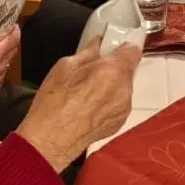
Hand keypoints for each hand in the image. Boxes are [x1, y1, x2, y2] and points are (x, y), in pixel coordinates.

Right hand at [0, 26, 20, 102]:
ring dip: (4, 56)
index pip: (14, 40)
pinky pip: (3, 73)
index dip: (15, 32)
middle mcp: (0, 66)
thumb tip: (7, 32)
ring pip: (9, 62)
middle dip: (10, 44)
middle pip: (14, 51)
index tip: (14, 28)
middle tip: (1, 40)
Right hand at [16, 42, 141, 171]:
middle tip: (92, 71)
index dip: (122, 48)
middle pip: (127, 70)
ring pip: (123, 88)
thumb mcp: (65, 67)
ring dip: (112, 85)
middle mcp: (124, 90)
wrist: (51, 140)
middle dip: (114, 68)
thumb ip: (87, 53)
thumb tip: (97, 44)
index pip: (132, 50)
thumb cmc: (54, 103)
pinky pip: (119, 104)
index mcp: (113, 71)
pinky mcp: (119, 123)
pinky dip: (109, 102)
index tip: (111, 49)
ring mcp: (124, 108)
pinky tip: (89, 106)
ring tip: (87, 92)